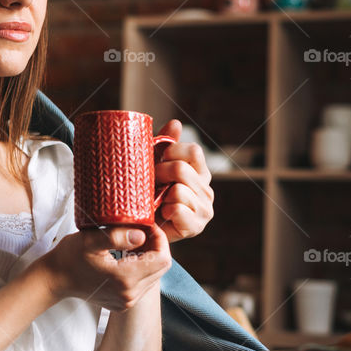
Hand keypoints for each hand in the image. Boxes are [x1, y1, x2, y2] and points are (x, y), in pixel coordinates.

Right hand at [37, 223, 170, 311]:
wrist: (54, 279)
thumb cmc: (69, 256)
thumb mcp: (90, 240)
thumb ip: (117, 237)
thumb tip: (142, 235)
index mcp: (125, 278)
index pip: (162, 258)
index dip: (160, 239)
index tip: (147, 225)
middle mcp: (130, 294)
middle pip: (162, 268)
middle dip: (156, 246)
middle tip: (141, 231)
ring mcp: (127, 301)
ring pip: (154, 276)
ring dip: (149, 257)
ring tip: (134, 242)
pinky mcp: (123, 303)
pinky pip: (143, 284)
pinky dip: (141, 268)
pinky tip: (127, 256)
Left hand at [154, 119, 214, 242]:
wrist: (144, 228)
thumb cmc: (149, 194)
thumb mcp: (155, 166)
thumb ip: (165, 144)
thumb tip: (176, 123)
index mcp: (200, 171)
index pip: (193, 151)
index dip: (172, 151)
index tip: (158, 159)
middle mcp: (207, 189)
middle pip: (182, 169)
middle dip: (160, 174)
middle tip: (150, 182)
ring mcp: (204, 209)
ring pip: (179, 190)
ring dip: (161, 195)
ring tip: (156, 201)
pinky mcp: (196, 226)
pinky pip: (179, 210)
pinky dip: (166, 211)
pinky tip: (163, 214)